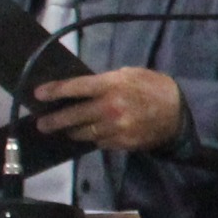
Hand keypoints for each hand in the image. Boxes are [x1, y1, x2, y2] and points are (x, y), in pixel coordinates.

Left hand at [30, 69, 187, 154]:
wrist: (179, 112)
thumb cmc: (152, 86)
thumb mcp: (129, 74)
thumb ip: (104, 82)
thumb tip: (80, 90)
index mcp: (111, 85)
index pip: (74, 88)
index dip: (54, 92)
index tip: (38, 95)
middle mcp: (110, 107)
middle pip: (73, 116)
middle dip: (53, 121)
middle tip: (42, 124)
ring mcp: (116, 128)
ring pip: (83, 133)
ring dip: (72, 131)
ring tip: (65, 129)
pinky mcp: (122, 143)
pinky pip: (99, 142)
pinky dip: (94, 138)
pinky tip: (93, 133)